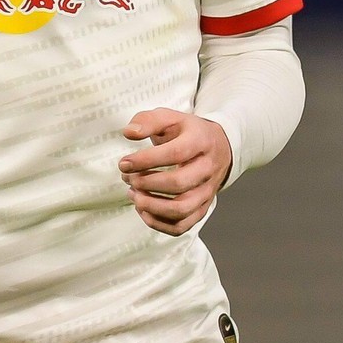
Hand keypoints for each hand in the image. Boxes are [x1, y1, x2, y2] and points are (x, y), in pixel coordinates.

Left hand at [119, 108, 232, 235]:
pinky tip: (143, 209)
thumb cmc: (187, 132)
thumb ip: (147, 120)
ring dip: (151, 206)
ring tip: (133, 194)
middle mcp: (207, 169)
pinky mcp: (202, 208)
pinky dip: (159, 223)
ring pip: (182, 210)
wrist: (219, 147)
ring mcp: (207, 191)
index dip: (146, 160)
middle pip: (179, 184)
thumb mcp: (169, 117)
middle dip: (147, 183)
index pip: (175, 154)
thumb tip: (128, 133)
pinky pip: (183, 225)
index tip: (123, 163)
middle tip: (128, 178)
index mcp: (200, 142)